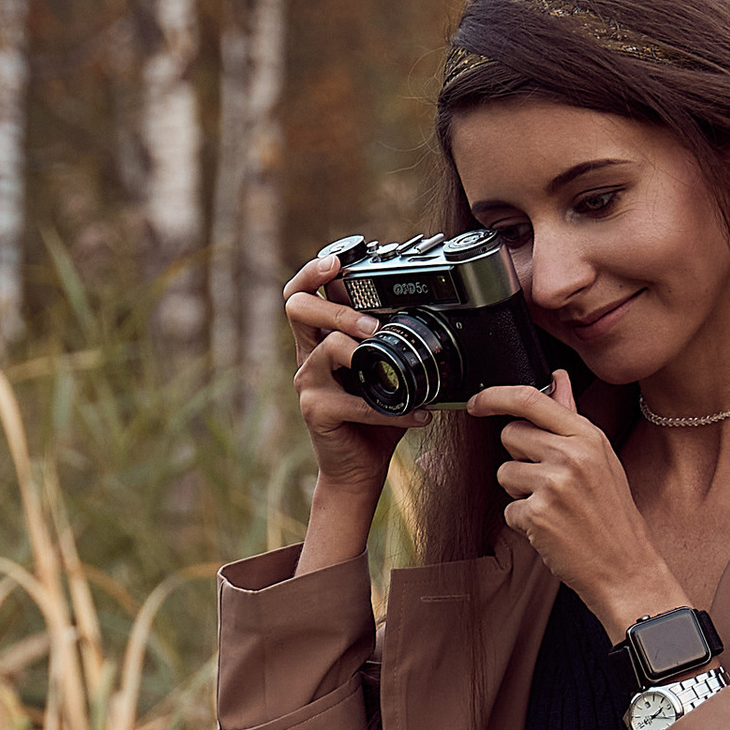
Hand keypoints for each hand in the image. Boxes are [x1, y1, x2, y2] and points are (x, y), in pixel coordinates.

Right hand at [284, 255, 405, 575]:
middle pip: (299, 307)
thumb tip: (430, 313)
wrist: (360, 468)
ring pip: (326, 346)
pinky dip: (389, 407)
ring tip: (392, 361)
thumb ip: (393, 343)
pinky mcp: (316, 410)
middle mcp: (310, 356)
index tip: (337, 261)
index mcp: (323, 340)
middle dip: (337, 305)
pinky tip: (418, 414)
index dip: (314, 271)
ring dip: (361, 348)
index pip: (304, 294)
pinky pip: (352, 399)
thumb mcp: (388, 374)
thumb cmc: (375, 419)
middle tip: (372, 324)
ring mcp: (309, 382)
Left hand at [468, 371, 686, 638]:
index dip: (495, 396)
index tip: (477, 402)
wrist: (626, 567)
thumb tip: (558, 379)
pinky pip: (508, 507)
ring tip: (554, 506)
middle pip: (511, 435)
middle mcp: (571, 455)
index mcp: (587, 437)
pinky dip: (523, 521)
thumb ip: (571, 417)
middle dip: (519, 456)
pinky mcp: (537, 514)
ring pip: (504, 472)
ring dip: (519, 491)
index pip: (531, 399)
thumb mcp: (600, 458)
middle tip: (548, 480)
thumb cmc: (612, 514)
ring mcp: (553, 484)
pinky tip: (551, 528)